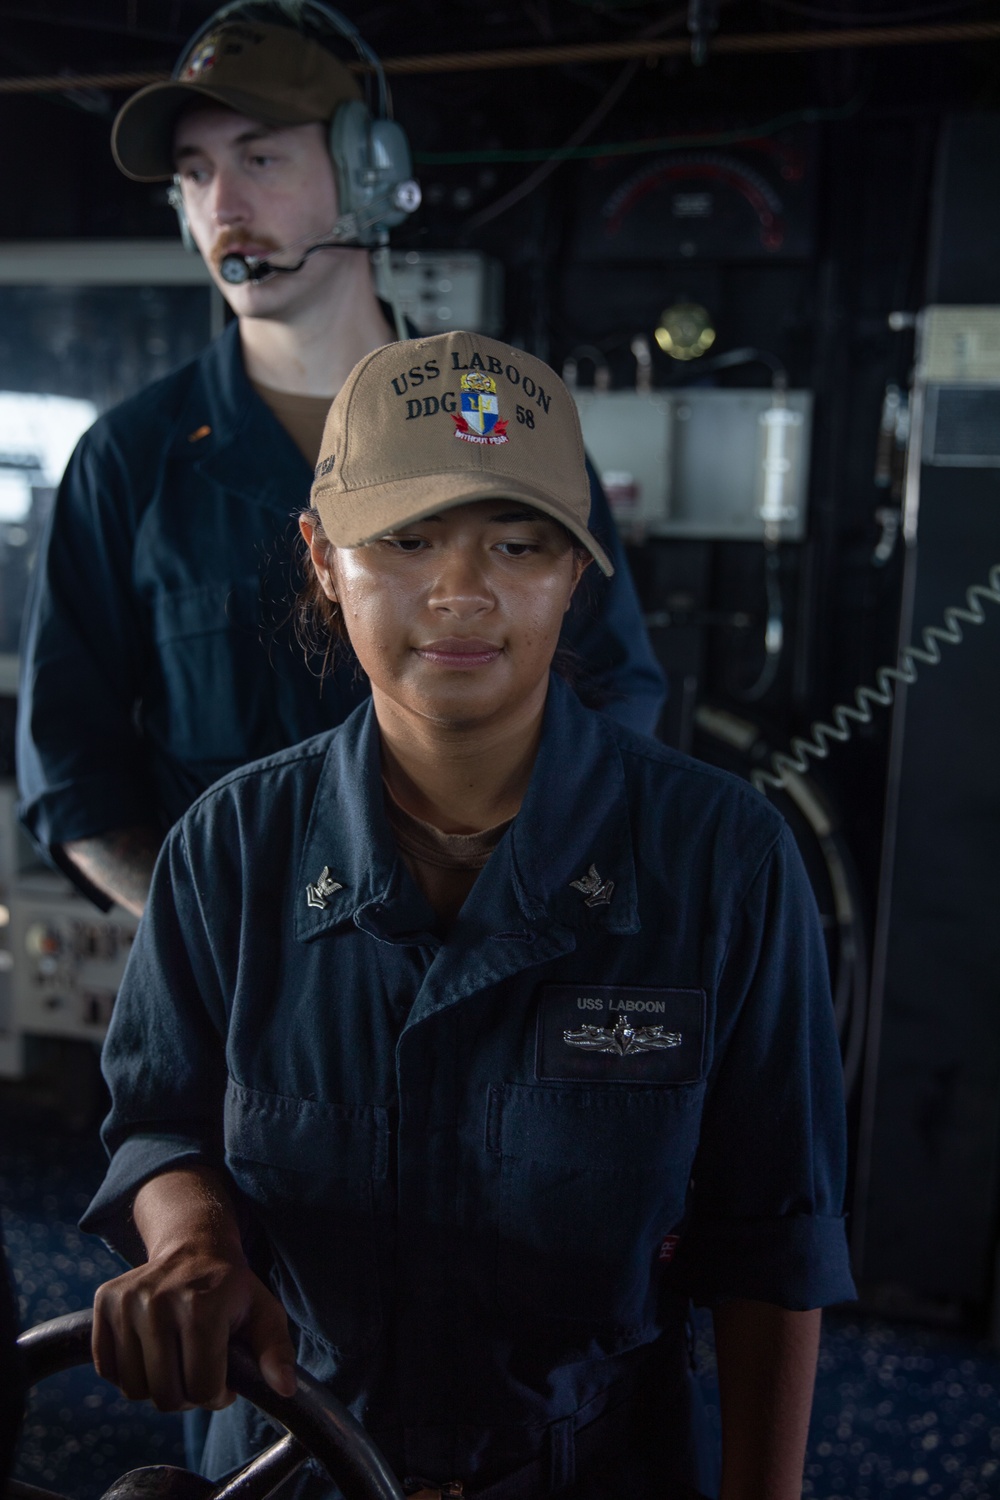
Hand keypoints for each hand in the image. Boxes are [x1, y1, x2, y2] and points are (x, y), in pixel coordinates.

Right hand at [93, 1243, 296, 1411]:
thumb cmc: (232, 1288)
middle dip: (187, 1394)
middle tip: (199, 1370)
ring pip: (134, 1390)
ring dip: (157, 1386)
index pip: (202, 1389)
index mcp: (202, 1306)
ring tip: (177, 1361)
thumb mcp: (264, 1312)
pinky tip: (152, 1351)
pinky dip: (130, 1373)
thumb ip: (275, 1351)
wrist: (193, 1246)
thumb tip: (283, 1389)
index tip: (224, 1377)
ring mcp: (127, 1301)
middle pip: (166, 1396)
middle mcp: (158, 1301)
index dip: (217, 1394)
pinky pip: (108, 1371)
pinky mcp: (104, 1303)